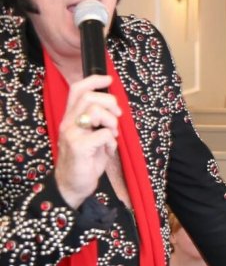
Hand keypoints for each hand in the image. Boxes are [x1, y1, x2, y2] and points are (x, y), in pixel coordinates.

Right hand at [54, 75, 121, 208]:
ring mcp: (72, 134)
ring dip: (112, 123)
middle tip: (117, 117)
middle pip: (90, 97)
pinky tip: (108, 151)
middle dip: (111, 103)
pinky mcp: (78, 146)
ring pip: (97, 111)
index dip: (94, 80)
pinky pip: (104, 134)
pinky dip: (112, 142)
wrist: (72, 186)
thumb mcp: (91, 136)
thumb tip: (114, 108)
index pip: (78, 89)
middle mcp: (68, 122)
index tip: (109, 78)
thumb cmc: (85, 161)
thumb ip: (98, 121)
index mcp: (71, 118)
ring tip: (112, 136)